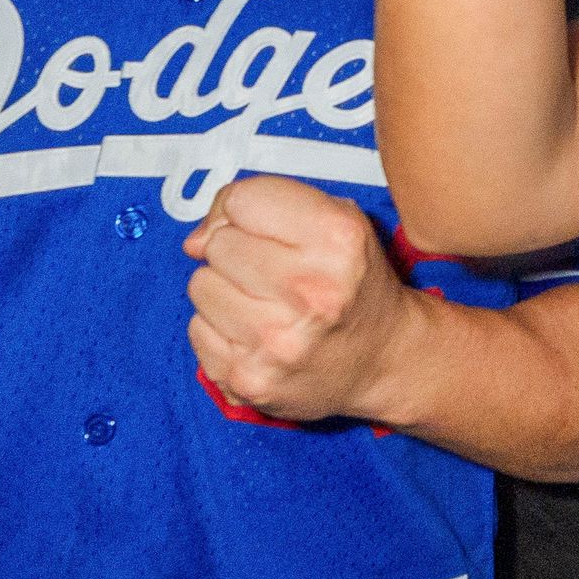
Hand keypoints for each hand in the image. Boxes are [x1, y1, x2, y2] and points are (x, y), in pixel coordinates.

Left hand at [185, 175, 415, 420]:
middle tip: (273, 273)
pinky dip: (220, 330)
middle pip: (218, 244)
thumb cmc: (354, 285)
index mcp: (337, 239)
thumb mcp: (336, 219)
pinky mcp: (250, 378)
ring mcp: (276, 341)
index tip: (267, 229)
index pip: (242, 200)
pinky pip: (197, 330)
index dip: (248, 210)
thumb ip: (263, 203)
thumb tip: (194, 240)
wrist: (384, 360)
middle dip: (238, 252)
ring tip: (265, 304)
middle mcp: (310, 291)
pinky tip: (257, 335)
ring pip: (201, 285)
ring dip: (226, 291)